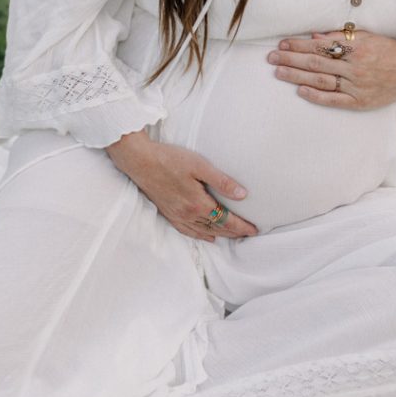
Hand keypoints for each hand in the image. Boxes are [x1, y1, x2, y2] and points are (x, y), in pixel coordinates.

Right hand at [106, 129, 257, 241]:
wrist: (141, 162)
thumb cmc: (170, 159)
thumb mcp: (200, 166)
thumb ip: (222, 181)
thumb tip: (242, 195)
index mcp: (198, 204)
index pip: (226, 220)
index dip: (242, 226)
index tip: (254, 230)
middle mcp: (188, 215)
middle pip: (217, 228)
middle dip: (235, 232)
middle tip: (249, 234)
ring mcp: (177, 216)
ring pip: (204, 232)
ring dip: (220, 235)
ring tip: (234, 236)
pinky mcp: (169, 213)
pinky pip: (188, 231)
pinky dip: (200, 236)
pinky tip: (207, 236)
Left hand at [267, 29, 395, 109]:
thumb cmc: (389, 50)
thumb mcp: (367, 37)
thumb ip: (341, 37)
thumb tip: (315, 36)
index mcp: (356, 48)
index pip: (320, 45)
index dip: (299, 44)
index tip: (283, 43)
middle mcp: (355, 67)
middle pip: (316, 62)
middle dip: (291, 58)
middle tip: (271, 57)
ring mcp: (356, 86)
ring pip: (321, 80)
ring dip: (297, 75)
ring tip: (279, 71)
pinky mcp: (360, 101)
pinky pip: (334, 99)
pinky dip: (316, 95)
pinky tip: (300, 90)